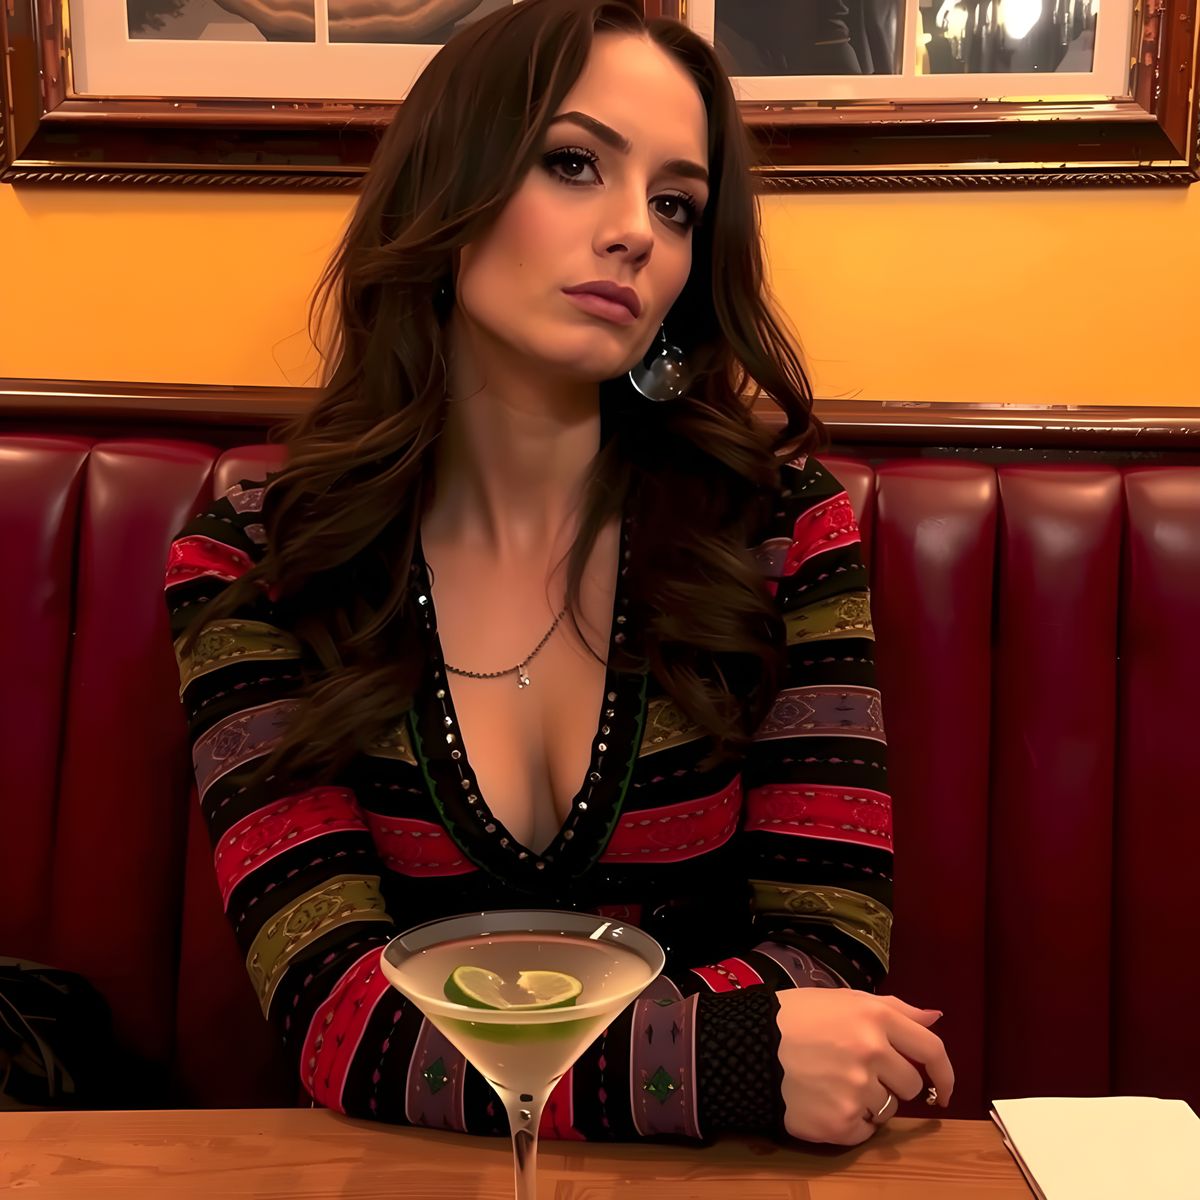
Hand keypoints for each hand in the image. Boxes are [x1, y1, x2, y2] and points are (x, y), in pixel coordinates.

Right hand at [776, 989, 954, 1146]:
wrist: (746, 1045)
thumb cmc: (796, 1017)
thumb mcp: (844, 1000)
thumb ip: (894, 1008)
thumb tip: (936, 1017)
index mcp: (875, 1017)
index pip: (931, 1050)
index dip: (945, 1073)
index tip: (944, 1090)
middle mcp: (872, 1051)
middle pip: (910, 1086)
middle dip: (892, 1084)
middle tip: (858, 1073)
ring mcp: (857, 1089)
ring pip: (887, 1111)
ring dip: (868, 1104)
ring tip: (833, 1085)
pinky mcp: (839, 1122)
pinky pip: (864, 1133)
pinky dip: (849, 1123)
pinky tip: (823, 1102)